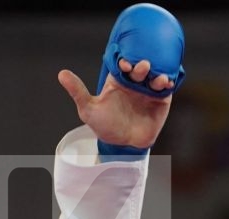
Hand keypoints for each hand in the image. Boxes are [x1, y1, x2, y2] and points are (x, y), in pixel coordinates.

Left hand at [57, 59, 173, 152]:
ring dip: (156, 73)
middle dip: (141, 65)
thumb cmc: (105, 126)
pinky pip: (166, 87)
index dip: (124, 61)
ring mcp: (148, 89)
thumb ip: (78, 91)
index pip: (123, 64)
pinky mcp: (161, 99)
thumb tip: (61, 73)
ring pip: (154, 75)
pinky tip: (165, 82)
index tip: (124, 64)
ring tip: (155, 77)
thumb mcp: (88, 109)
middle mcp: (134, 82)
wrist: (123, 147)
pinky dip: (167, 82)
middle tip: (142, 67)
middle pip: (140, 68)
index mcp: (118, 80)